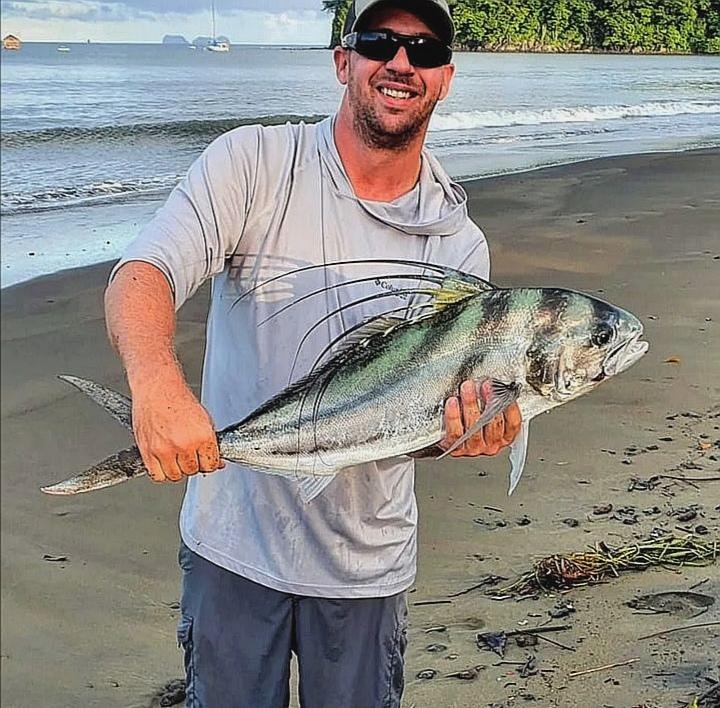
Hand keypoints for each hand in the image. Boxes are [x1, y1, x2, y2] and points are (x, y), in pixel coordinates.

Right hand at [130, 366, 223, 482]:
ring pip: (175, 476)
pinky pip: (157, 475)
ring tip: (177, 457)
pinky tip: (165, 462)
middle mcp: (184, 444)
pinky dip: (162, 472)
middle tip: (190, 455)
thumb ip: (211, 444)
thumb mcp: (204, 420)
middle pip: (193, 471)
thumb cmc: (179, 400)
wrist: (158, 388)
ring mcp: (164, 449)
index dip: (209, 464)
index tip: (206, 461)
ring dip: (178, 469)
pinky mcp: (148, 451)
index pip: (211, 465)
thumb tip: (218, 463)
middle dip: (194, 465)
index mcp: (202, 436)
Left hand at [440, 379, 521, 456]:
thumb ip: (494, 398)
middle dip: (490, 401)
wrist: (447, 433)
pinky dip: (454, 416)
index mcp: (503, 437)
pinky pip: (455, 433)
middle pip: (493, 424)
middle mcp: (490, 445)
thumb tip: (495, 382)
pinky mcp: (455, 448)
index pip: (513, 424)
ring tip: (467, 388)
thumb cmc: (470, 418)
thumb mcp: (487, 408)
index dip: (510, 407)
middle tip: (485, 385)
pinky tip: (452, 402)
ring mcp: (473, 448)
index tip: (503, 390)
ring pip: (474, 427)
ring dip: (471, 404)